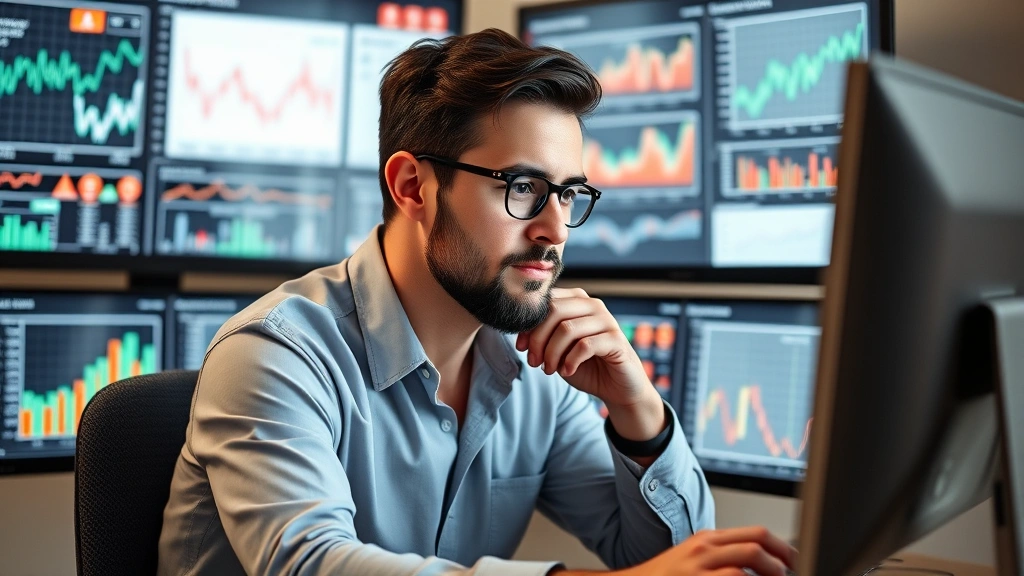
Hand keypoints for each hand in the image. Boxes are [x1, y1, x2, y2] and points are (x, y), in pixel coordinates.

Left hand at [515, 288, 651, 409]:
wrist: (617, 388)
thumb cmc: (585, 366)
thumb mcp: (558, 348)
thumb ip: (543, 335)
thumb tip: (520, 331)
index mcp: (577, 301)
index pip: (546, 300)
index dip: (528, 323)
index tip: (521, 346)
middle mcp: (593, 305)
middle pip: (554, 310)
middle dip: (538, 339)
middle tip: (534, 361)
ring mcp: (607, 320)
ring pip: (567, 329)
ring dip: (552, 353)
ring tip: (549, 369)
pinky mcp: (616, 340)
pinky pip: (585, 345)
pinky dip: (570, 361)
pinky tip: (567, 371)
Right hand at [552, 527, 797, 575]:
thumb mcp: (696, 557)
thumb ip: (725, 554)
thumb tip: (761, 561)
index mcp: (709, 539)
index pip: (756, 534)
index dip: (782, 547)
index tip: (794, 561)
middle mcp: (704, 550)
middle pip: (755, 547)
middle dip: (781, 564)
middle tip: (789, 574)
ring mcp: (697, 569)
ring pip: (744, 566)